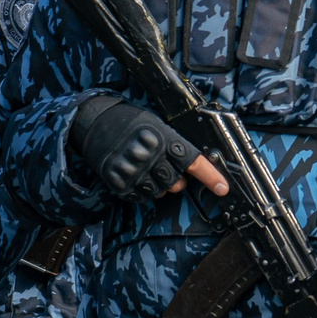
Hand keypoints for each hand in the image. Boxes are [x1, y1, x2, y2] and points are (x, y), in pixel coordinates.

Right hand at [70, 95, 227, 203]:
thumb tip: (193, 165)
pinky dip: (141, 190)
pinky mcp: (119, 181)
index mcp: (162, 139)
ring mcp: (133, 170)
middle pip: (176, 184)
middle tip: (167, 171)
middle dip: (177, 182)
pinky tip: (135, 176)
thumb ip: (173, 144)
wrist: (93, 122)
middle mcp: (150, 156)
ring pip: (159, 193)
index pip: (193, 162)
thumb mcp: (156, 124)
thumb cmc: (128, 121)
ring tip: (147, 170)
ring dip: (158, 186)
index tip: (223, 188)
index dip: (211, 176)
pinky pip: (140, 197)